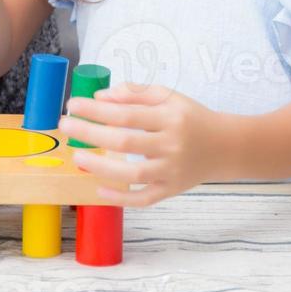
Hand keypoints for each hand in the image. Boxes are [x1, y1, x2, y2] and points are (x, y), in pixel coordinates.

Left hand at [57, 83, 235, 206]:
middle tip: (65, 126)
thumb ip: (136, 92)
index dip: (97, 109)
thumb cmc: (192, 118)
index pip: (127, 113)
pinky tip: (99, 191)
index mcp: (171, 117)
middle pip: (125, 141)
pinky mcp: (171, 190)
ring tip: (77, 158)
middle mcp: (172, 144)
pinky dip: (121, 198)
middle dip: (91, 134)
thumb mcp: (170, 96)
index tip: (74, 104)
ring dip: (100, 167)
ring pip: (132, 174)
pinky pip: (143, 199)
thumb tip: (100, 96)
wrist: (225, 146)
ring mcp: (172, 171)